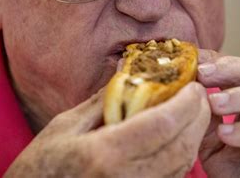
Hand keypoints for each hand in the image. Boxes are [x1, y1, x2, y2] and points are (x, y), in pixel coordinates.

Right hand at [4, 82, 210, 177]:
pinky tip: (177, 137)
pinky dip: (181, 155)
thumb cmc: (40, 167)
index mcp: (105, 153)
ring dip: (194, 136)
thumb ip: (103, 101)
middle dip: (198, 117)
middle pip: (181, 146)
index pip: (162, 124)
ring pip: (182, 165)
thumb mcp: (65, 126)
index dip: (185, 103)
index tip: (193, 85)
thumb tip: (130, 74)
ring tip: (193, 111)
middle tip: (199, 94)